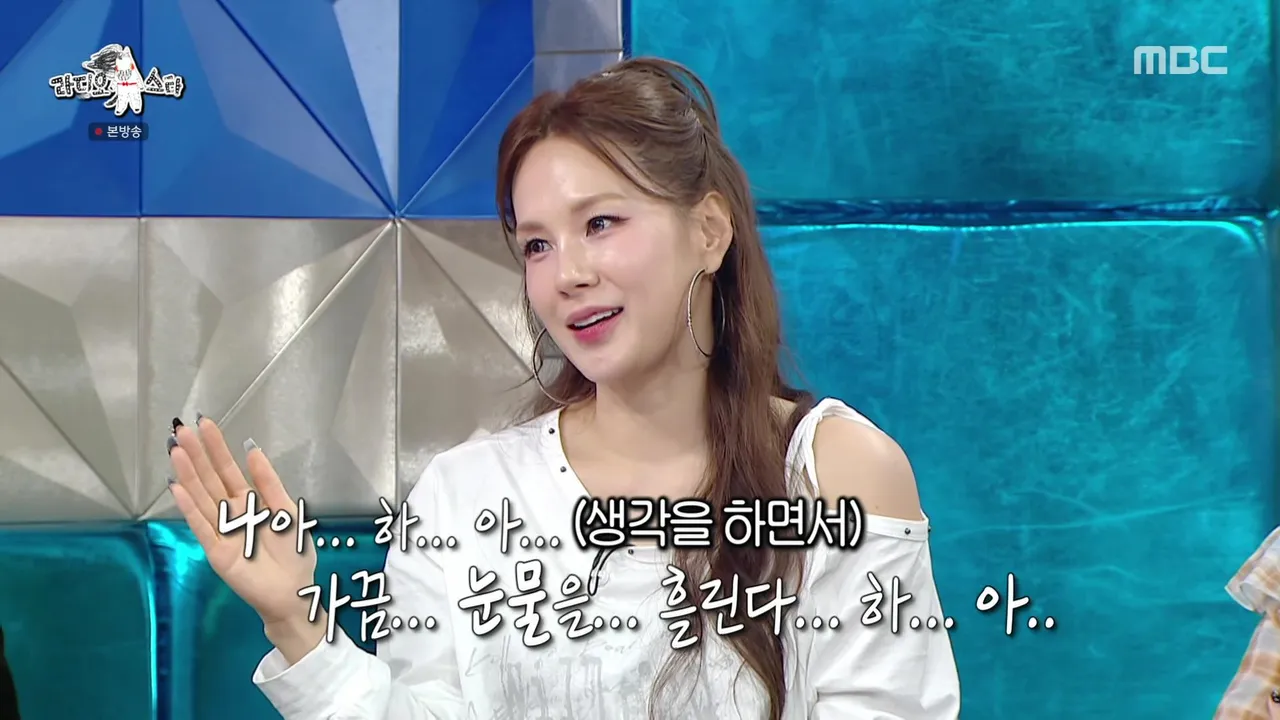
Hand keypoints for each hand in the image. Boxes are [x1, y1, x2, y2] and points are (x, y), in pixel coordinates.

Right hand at [167, 416, 318, 628]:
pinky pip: (201, 526)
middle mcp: (230, 513)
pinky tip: (178, 489)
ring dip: (189, 476)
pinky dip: (190, 508)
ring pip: (202, 498)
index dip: (217, 448)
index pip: (228, 470)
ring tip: (176, 452)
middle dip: (197, 455)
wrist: (294, 592)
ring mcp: (220, 531)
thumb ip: (269, 483)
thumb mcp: (287, 512)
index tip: (204, 425)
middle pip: (211, 480)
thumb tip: (252, 450)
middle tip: (183, 430)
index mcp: (249, 503)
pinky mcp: (216, 551)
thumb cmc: (293, 554)